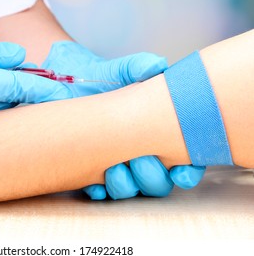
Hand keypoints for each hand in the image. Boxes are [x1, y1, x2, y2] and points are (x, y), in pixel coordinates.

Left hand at [42, 41, 205, 198]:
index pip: (181, 158)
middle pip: (158, 181)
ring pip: (131, 189)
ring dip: (126, 185)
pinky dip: (100, 189)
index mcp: (155, 132)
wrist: (68, 82)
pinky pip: (99, 189)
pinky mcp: (91, 168)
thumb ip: (139, 66)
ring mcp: (116, 162)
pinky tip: (95, 183)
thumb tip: (158, 66)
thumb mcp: (120, 70)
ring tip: (114, 170)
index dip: (187, 170)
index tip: (181, 172)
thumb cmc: (100, 77)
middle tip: (141, 162)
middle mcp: (138, 152)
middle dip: (153, 178)